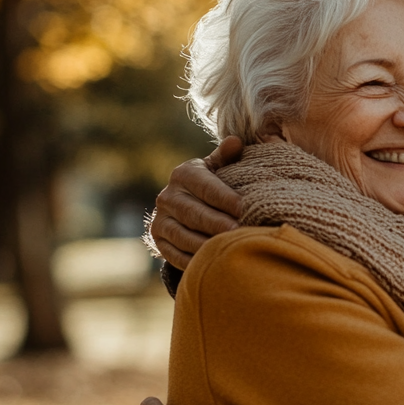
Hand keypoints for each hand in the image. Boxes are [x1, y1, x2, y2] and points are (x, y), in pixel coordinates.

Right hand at [149, 136, 244, 269]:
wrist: (185, 205)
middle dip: (220, 224)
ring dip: (208, 245)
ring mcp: (160, 220)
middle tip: (241, 232)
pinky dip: (195, 260)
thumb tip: (236, 142)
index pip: (207, 187)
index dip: (226, 198)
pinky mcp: (158, 241)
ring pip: (184, 236)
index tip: (246, 208)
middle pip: (195, 214)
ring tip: (230, 250)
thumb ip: (226, 157)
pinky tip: (214, 262)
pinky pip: (176, 255)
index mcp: (184, 174)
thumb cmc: (212, 184)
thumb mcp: (217, 168)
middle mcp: (167, 196)